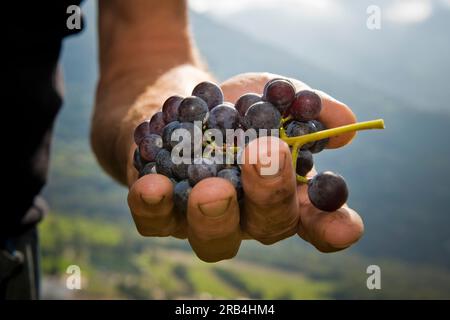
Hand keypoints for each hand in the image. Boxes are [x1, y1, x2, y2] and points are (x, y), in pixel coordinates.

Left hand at [127, 72, 363, 261]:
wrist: (172, 105)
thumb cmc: (231, 104)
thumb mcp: (268, 92)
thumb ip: (304, 105)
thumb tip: (344, 124)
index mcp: (283, 193)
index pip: (316, 221)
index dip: (333, 227)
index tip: (348, 223)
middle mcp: (248, 216)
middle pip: (268, 226)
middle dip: (270, 196)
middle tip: (265, 157)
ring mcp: (202, 221)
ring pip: (213, 238)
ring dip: (215, 213)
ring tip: (213, 186)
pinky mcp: (159, 216)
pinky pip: (155, 221)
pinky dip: (154, 205)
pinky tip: (153, 184)